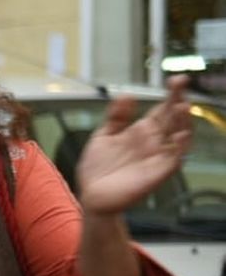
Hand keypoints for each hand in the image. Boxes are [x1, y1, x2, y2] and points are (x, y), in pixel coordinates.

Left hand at [76, 75, 192, 216]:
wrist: (92, 196)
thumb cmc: (98, 169)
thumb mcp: (103, 137)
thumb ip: (115, 117)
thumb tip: (125, 95)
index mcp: (142, 132)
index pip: (162, 109)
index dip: (171, 94)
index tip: (175, 80)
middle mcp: (154, 142)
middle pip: (173, 118)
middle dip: (179, 101)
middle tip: (180, 84)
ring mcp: (158, 156)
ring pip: (179, 136)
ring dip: (183, 121)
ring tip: (181, 106)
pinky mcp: (158, 173)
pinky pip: (174, 159)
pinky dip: (180, 147)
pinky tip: (181, 135)